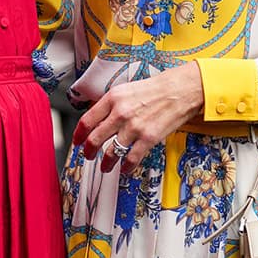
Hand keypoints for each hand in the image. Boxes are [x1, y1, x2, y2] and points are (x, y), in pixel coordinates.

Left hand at [73, 64, 204, 174]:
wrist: (180, 90)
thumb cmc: (156, 89)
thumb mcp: (127, 90)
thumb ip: (111, 105)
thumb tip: (99, 119)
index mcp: (113, 98)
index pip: (87, 121)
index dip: (79, 135)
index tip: (77, 142)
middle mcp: (120, 113)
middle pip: (95, 139)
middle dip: (89, 151)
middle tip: (89, 156)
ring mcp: (134, 127)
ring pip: (111, 152)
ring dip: (106, 163)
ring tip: (106, 167)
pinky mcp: (148, 138)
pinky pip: (131, 158)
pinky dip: (126, 167)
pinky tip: (125, 168)